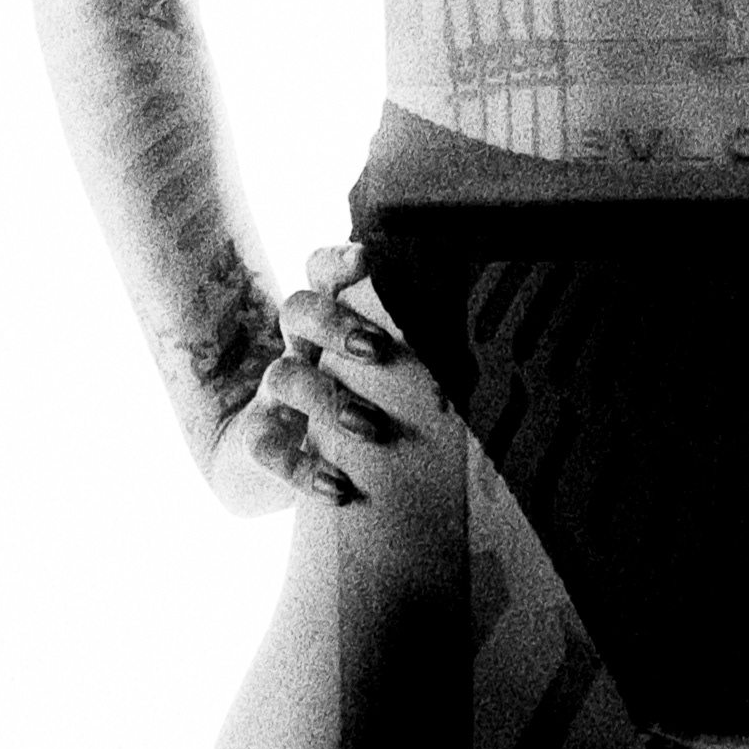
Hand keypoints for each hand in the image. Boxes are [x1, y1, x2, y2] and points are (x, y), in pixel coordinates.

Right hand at [206, 244, 399, 514]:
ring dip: (329, 399)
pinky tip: (338, 489)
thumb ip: (421, 365)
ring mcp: (272, 394)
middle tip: (376, 349)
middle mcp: (297, 349)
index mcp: (330, 325)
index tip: (365, 259)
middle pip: (298, 310)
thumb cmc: (358, 413)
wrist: (274, 468)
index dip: (337, 260)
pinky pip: (266, 447)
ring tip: (371, 428)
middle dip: (336, 324)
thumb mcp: (387, 381)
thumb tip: (493, 370)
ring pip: (284, 375)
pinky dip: (302, 468)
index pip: (322, 273)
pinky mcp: (256, 440)